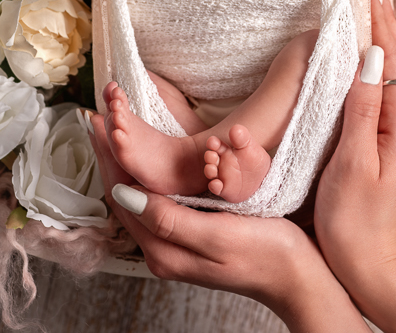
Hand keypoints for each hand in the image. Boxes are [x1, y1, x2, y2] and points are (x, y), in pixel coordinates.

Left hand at [89, 113, 368, 332]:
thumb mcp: (216, 234)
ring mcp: (176, 243)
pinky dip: (143, 172)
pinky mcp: (190, 235)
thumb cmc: (265, 253)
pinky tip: (145, 158)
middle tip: (97, 118)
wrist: (298, 277)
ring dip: (123, 161)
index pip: (122, 194)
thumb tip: (125, 193)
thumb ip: (169, 218)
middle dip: (109, 155)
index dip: (108, 155)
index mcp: (164, 249)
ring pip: (137, 195)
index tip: (98, 121)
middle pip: (124, 194)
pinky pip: (155, 200)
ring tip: (113, 131)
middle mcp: (163, 249)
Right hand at [315, 0, 395, 332]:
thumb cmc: (352, 217)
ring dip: (384, 39)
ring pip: (395, 73)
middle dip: (386, 23)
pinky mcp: (388, 139)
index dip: (380, 24)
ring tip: (371, 11)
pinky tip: (368, 56)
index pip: (392, 60)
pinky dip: (378, 63)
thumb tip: (367, 59)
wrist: (365, 259)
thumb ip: (361, 107)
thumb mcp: (352, 161)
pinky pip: (386, 89)